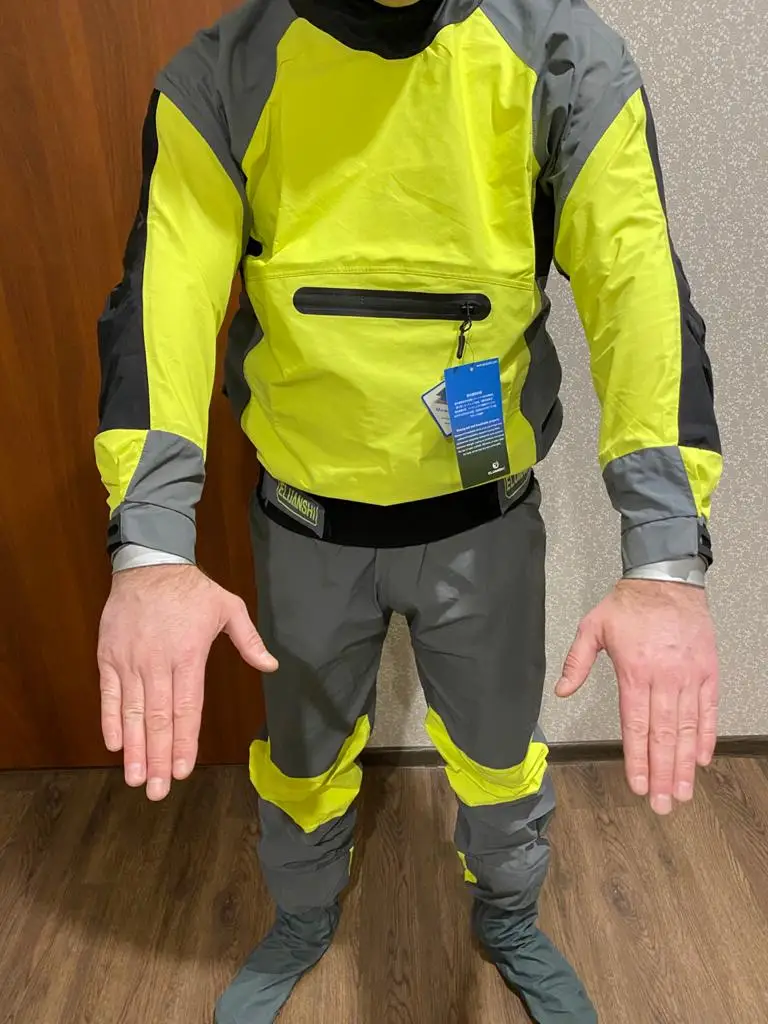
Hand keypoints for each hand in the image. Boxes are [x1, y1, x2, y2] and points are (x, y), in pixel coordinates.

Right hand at [97, 564, 277, 800]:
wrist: (148, 563)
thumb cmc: (191, 588)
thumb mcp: (228, 607)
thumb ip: (249, 640)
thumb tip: (271, 666)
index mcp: (188, 656)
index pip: (187, 709)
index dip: (184, 742)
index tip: (182, 770)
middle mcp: (157, 663)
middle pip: (158, 719)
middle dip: (157, 758)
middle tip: (156, 791)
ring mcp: (130, 661)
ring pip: (132, 713)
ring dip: (133, 748)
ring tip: (134, 779)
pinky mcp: (109, 656)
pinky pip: (109, 695)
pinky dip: (110, 720)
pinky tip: (114, 746)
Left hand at [555, 579, 717, 814]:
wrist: (666, 580)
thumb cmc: (628, 604)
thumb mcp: (592, 627)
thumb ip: (576, 662)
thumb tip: (561, 691)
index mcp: (634, 673)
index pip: (636, 726)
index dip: (638, 759)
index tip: (639, 786)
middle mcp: (664, 679)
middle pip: (663, 736)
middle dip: (663, 774)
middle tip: (663, 804)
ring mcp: (689, 676)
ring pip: (687, 728)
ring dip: (685, 764)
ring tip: (682, 792)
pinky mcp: (707, 671)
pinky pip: (708, 710)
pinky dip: (706, 735)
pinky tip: (701, 759)